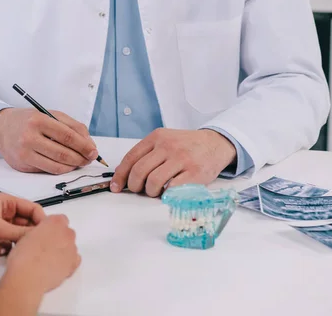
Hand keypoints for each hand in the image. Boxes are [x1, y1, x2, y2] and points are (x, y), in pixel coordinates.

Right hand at [0, 108, 98, 173]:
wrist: (2, 128)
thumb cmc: (30, 120)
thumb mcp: (51, 115)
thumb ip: (73, 126)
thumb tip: (89, 145)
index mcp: (39, 120)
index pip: (68, 136)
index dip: (84, 146)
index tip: (94, 151)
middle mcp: (29, 137)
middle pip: (63, 153)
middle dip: (81, 158)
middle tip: (89, 158)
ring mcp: (24, 153)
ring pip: (56, 165)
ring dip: (73, 166)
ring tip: (80, 162)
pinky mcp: (22, 165)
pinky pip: (47, 170)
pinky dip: (61, 169)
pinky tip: (67, 165)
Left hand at [0, 193, 45, 259]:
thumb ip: (21, 232)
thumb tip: (39, 234)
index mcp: (6, 202)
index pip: (32, 208)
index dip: (40, 219)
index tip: (46, 231)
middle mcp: (4, 212)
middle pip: (27, 222)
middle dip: (28, 233)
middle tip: (32, 242)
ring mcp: (0, 225)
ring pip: (19, 234)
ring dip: (16, 241)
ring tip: (12, 246)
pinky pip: (10, 242)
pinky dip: (7, 247)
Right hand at [6, 214, 80, 293]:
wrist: (28, 278)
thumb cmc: (23, 258)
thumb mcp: (24, 236)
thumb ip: (37, 231)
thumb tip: (37, 236)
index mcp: (55, 222)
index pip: (59, 218)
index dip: (50, 227)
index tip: (44, 233)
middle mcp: (67, 233)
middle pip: (66, 232)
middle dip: (57, 238)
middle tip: (43, 247)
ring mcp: (72, 248)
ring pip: (70, 246)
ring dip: (62, 250)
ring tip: (47, 259)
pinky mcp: (74, 264)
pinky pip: (74, 259)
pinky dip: (67, 261)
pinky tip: (56, 266)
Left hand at [110, 129, 236, 196]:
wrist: (215, 144)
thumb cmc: (186, 146)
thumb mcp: (165, 141)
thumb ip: (147, 154)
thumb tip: (124, 176)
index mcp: (157, 137)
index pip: (131, 158)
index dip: (120, 175)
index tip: (116, 187)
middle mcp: (168, 146)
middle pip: (139, 171)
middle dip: (134, 186)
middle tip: (139, 190)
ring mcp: (182, 159)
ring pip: (153, 182)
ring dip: (150, 192)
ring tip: (156, 191)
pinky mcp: (194, 173)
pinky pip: (172, 189)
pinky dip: (166, 194)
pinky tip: (168, 192)